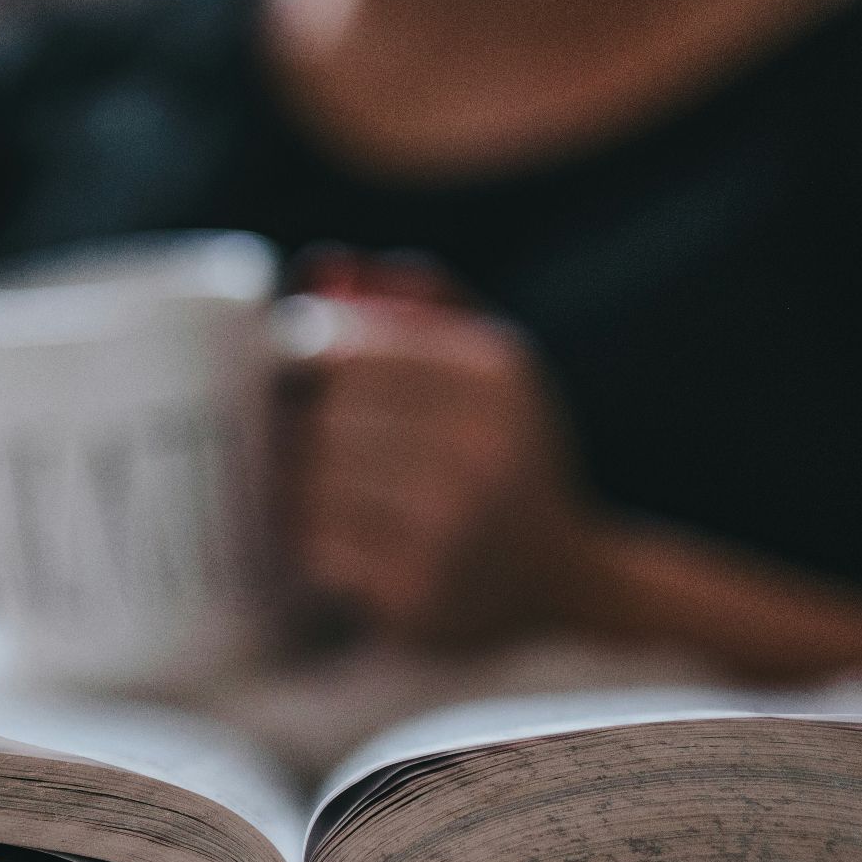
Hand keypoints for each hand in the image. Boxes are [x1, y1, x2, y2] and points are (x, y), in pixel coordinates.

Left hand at [286, 294, 595, 646]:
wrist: (562, 582)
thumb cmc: (505, 456)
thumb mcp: (490, 363)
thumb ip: (414, 302)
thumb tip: (319, 266)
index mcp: (492, 374)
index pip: (345, 347)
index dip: (302, 360)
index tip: (302, 380)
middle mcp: (479, 448)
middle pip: (325, 415)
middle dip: (302, 426)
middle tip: (303, 441)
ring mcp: (449, 527)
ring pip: (313, 481)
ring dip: (300, 485)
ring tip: (323, 490)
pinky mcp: (416, 594)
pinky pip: (316, 547)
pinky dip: (312, 540)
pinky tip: (339, 538)